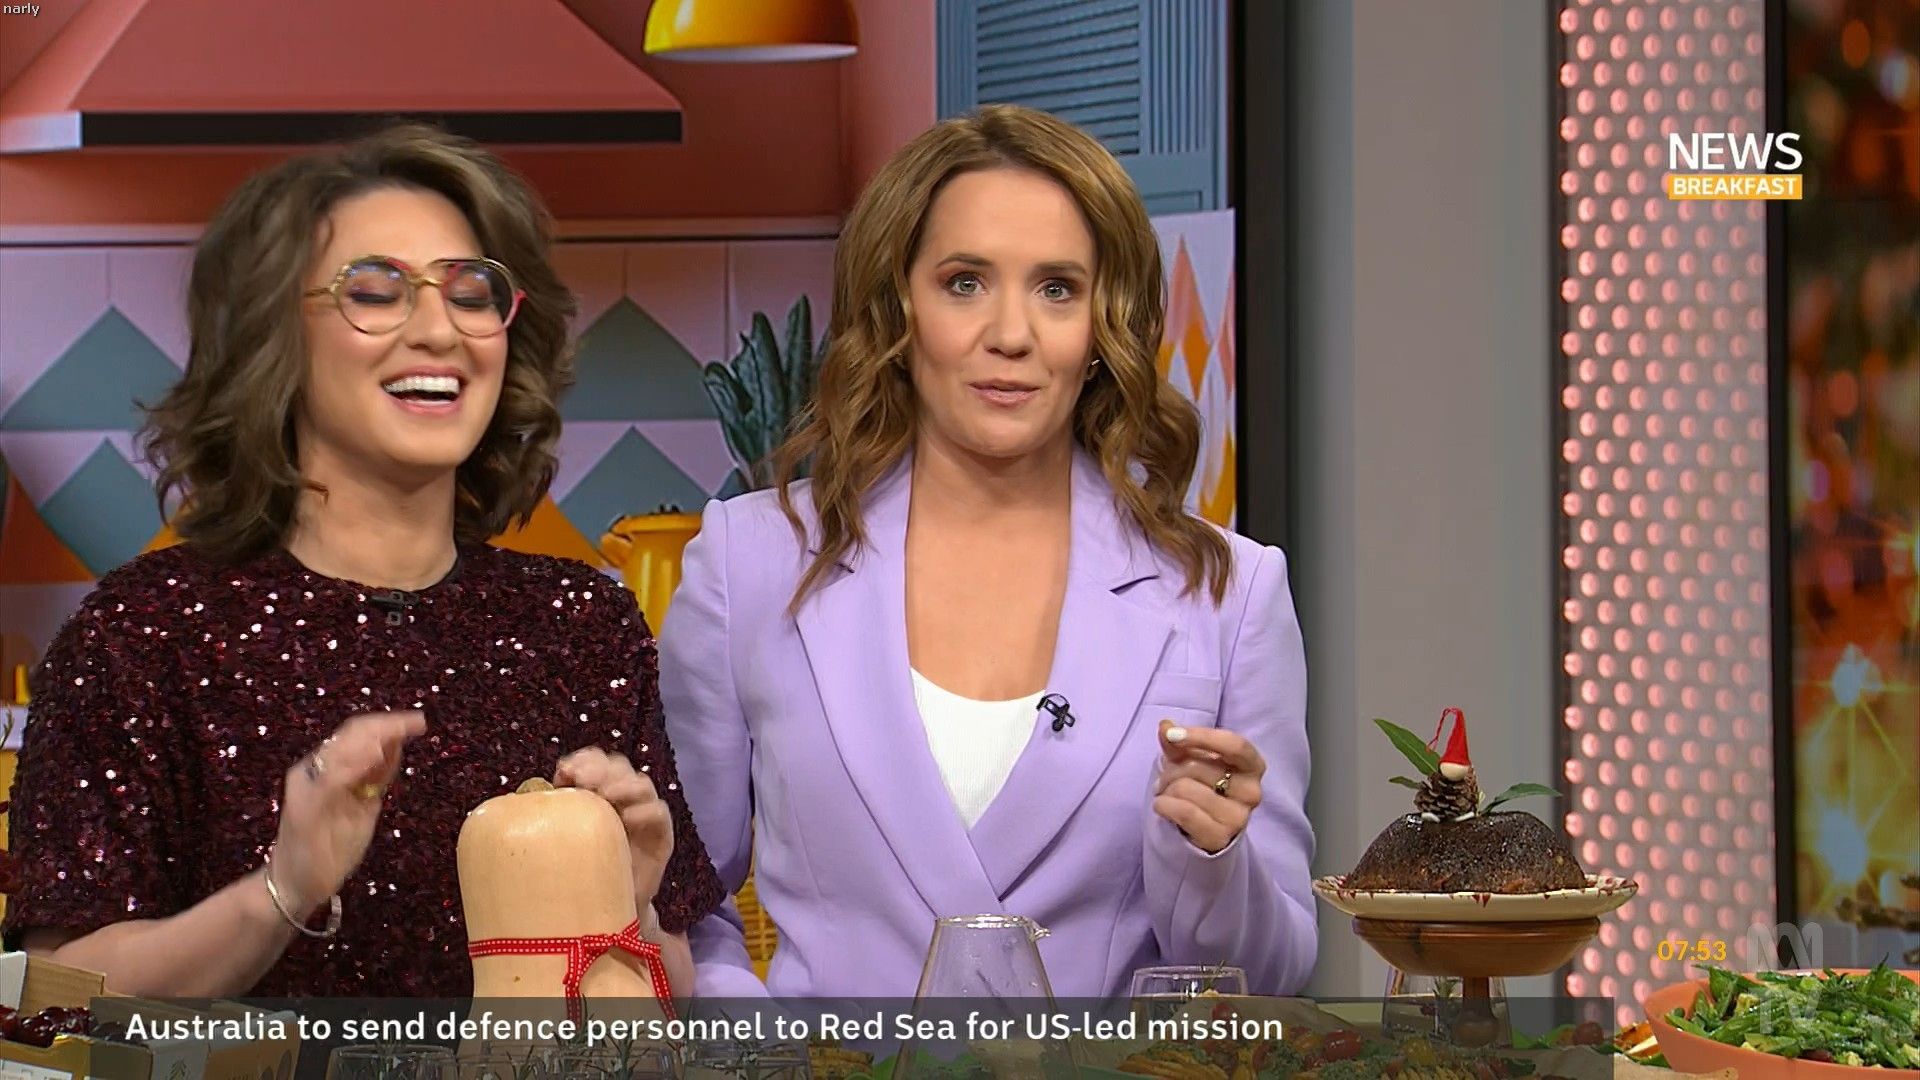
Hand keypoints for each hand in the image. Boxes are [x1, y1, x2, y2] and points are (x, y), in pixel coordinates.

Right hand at [271, 709, 426, 915]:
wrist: (298, 883)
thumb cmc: (330, 846)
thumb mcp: (364, 805)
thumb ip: (377, 777)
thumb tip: (397, 744)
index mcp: (327, 768)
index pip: (357, 733)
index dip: (388, 723)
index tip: (416, 721)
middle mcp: (313, 771)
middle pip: (350, 734)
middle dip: (386, 725)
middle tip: (415, 722)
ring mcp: (306, 787)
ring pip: (339, 749)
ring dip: (371, 738)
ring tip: (396, 733)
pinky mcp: (303, 809)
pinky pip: (329, 780)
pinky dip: (353, 766)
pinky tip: (374, 758)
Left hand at [554, 748, 673, 905]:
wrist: (605, 916)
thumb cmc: (578, 877)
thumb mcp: (556, 844)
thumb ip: (547, 819)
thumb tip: (518, 798)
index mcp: (595, 795)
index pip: (594, 762)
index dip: (583, 760)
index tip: (563, 773)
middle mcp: (621, 800)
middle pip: (618, 767)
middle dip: (599, 769)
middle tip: (582, 780)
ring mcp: (643, 816)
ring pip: (641, 784)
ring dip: (623, 785)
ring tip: (606, 795)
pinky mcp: (660, 836)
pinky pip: (659, 813)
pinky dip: (645, 811)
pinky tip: (629, 818)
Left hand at [1152, 719, 1265, 853]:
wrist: (1200, 828)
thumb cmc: (1201, 784)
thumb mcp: (1191, 759)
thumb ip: (1179, 743)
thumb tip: (1165, 726)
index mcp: (1252, 766)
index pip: (1234, 744)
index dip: (1202, 737)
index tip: (1173, 734)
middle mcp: (1252, 792)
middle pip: (1198, 766)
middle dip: (1172, 769)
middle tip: (1168, 778)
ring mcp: (1238, 818)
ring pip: (1185, 788)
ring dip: (1166, 789)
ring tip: (1170, 795)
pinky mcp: (1219, 837)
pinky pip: (1183, 811)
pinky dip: (1163, 805)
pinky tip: (1163, 806)